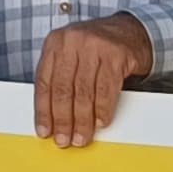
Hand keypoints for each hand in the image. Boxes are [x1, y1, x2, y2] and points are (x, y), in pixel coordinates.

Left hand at [33, 13, 154, 146]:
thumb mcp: (71, 55)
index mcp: (55, 43)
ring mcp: (95, 47)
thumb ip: (59, 78)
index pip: (44, 82)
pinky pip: (107, 90)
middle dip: (63, 120)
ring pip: (84, 92)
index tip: (44, 130)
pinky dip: (103, 110)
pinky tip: (100, 122)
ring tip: (82, 137)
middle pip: (63, 89)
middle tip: (64, 139)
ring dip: (82, 120)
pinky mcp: (116, 55)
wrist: (129, 31)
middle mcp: (73, 42)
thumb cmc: (96, 48)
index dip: (43, 111)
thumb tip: (52, 117)